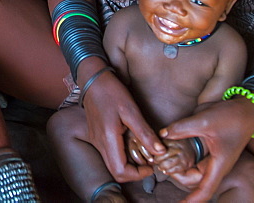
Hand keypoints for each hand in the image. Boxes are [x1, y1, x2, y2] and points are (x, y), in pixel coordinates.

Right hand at [81, 66, 165, 181]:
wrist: (92, 79)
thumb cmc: (111, 91)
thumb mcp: (131, 110)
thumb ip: (145, 133)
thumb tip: (161, 151)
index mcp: (108, 139)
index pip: (121, 172)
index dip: (138, 174)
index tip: (152, 164)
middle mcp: (99, 144)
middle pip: (116, 172)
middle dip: (135, 172)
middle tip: (150, 161)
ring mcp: (96, 141)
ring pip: (112, 164)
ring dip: (129, 165)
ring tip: (144, 152)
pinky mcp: (96, 136)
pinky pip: (110, 154)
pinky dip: (123, 156)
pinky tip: (132, 143)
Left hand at [151, 138, 194, 176]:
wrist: (192, 149)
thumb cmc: (177, 143)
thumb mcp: (170, 136)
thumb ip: (161, 136)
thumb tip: (152, 137)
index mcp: (172, 140)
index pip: (158, 146)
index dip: (153, 150)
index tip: (150, 152)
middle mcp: (178, 148)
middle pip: (161, 156)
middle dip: (156, 159)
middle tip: (155, 160)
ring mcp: (182, 157)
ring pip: (166, 164)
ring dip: (160, 166)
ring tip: (159, 165)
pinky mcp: (185, 165)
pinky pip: (172, 170)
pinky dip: (166, 171)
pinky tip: (165, 170)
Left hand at [160, 98, 253, 201]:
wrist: (246, 108)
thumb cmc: (232, 117)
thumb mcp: (204, 120)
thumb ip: (181, 128)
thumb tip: (163, 134)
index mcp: (219, 165)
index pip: (205, 190)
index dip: (192, 201)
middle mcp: (216, 165)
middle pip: (194, 180)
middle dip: (177, 176)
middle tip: (160, 167)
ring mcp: (213, 157)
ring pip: (192, 168)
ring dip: (178, 166)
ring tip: (161, 161)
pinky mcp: (209, 148)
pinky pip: (193, 157)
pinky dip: (181, 156)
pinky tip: (170, 150)